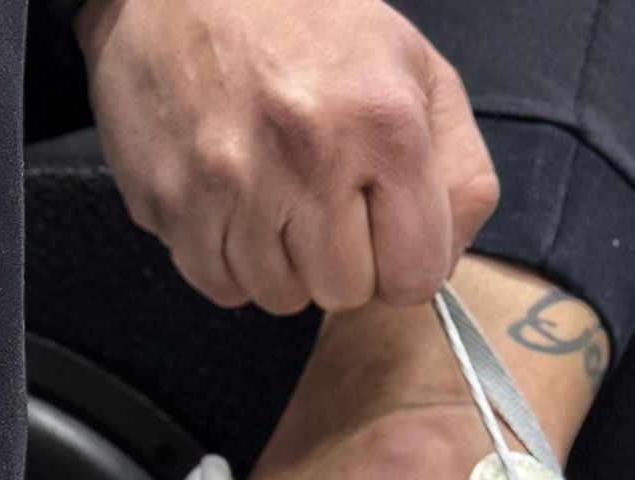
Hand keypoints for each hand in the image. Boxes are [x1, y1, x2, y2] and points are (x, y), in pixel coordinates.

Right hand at [76, 0, 498, 314]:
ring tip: (274, 193)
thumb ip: (459, 172)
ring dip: (283, 262)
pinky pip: (220, 285)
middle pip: (346, 293)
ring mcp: (234, 186)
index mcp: (384, 123)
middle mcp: (310, 157)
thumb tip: (447, 264)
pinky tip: (233, 203)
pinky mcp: (175, 204)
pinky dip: (230, 259)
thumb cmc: (310, 28)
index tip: (383, 226)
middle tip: (322, 200)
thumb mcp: (416, 71)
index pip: (416, 275)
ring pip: (280, 297)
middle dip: (341, 262)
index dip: (404, 261)